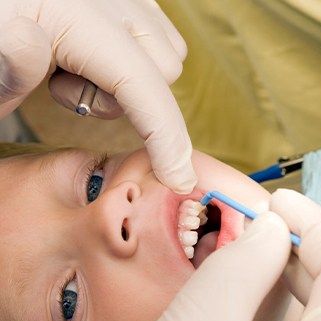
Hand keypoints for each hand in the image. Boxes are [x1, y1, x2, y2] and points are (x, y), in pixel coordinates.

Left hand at [0, 0, 195, 192]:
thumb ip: (3, 69)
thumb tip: (31, 42)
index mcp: (67, 9)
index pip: (140, 81)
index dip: (166, 139)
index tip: (178, 180)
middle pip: (166, 67)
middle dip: (130, 101)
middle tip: (62, 92)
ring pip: (167, 50)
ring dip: (132, 80)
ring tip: (69, 72)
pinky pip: (157, 33)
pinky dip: (136, 60)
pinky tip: (88, 57)